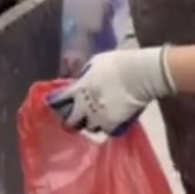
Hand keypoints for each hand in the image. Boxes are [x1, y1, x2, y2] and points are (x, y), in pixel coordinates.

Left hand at [49, 46, 174, 135]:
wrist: (139, 75)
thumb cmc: (118, 63)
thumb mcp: (96, 62)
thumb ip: (87, 72)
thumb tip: (83, 77)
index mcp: (79, 89)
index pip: (61, 99)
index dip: (57, 103)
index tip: (55, 105)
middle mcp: (85, 106)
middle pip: (72, 120)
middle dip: (71, 121)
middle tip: (74, 121)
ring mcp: (98, 116)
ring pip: (89, 128)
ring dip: (90, 124)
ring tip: (95, 122)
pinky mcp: (113, 124)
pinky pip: (106, 131)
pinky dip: (107, 129)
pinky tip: (110, 125)